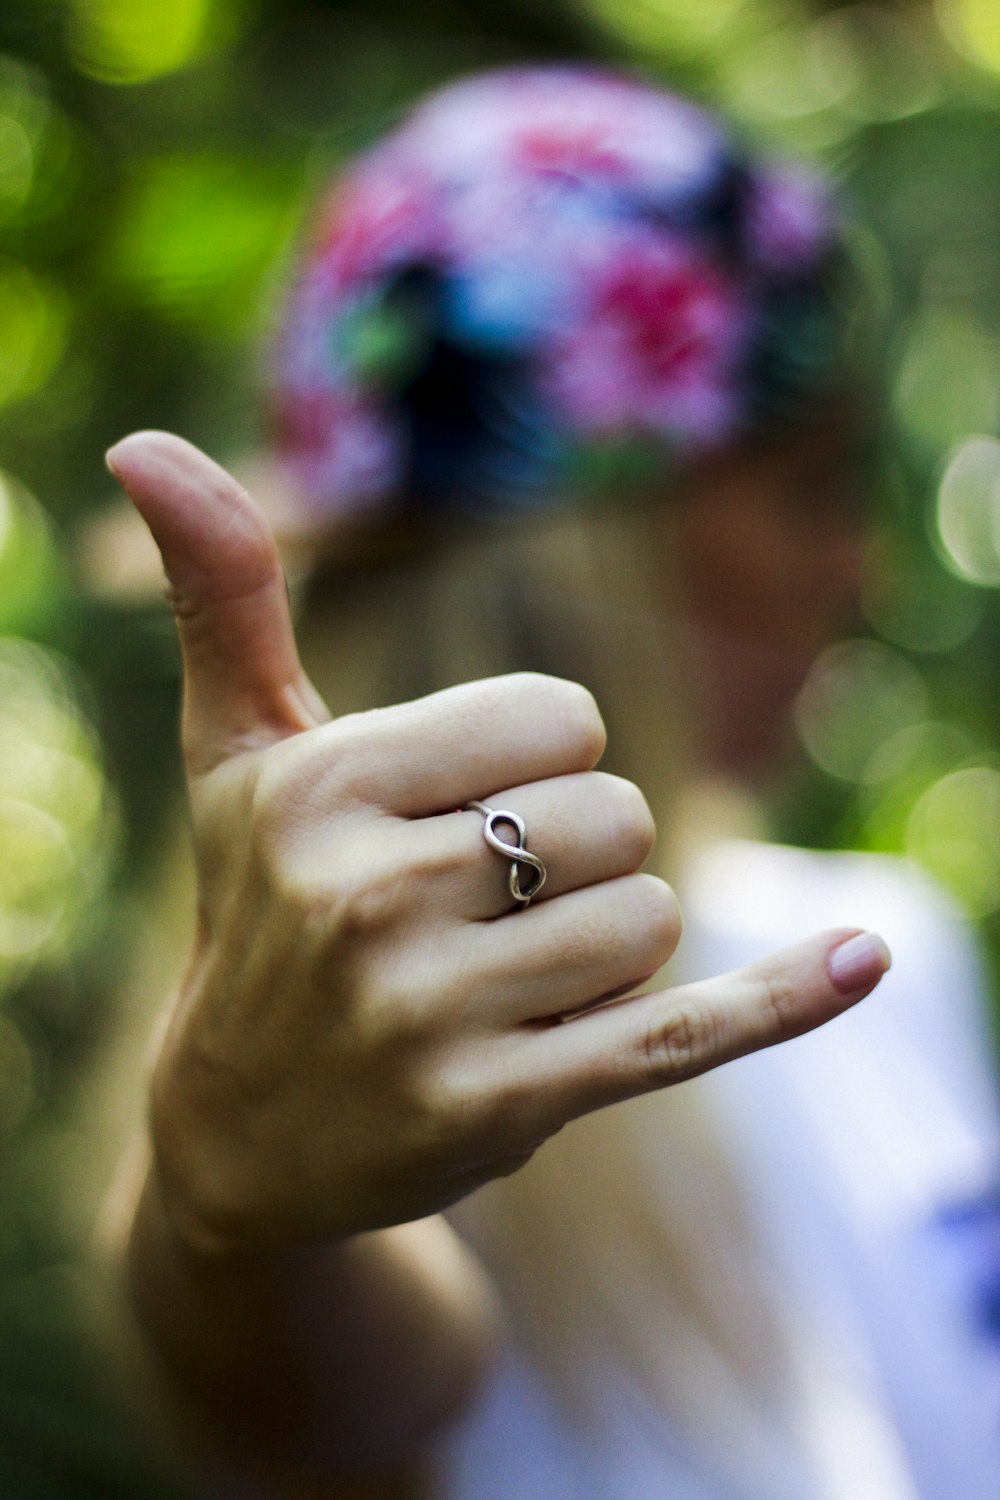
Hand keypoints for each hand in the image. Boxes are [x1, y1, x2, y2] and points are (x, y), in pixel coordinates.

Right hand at [107, 431, 889, 1256]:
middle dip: (575, 856)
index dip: (540, 760)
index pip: (564, 717)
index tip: (460, 814)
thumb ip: (222, 596)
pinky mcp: (501, 1109)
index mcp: (316, 787)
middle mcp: (362, 899)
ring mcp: (430, 1016)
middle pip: (616, 815)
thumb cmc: (260, 907)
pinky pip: (680, 1031)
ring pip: (648, 916)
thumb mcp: (234, 755)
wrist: (236, 1130)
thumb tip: (140, 443)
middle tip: (474, 913)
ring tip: (499, 981)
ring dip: (605, 942)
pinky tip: (865, 955)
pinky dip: (783, 998)